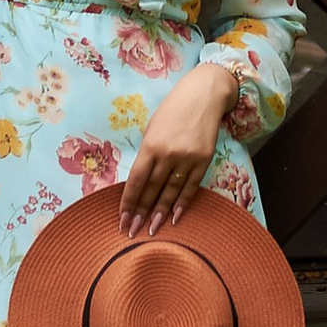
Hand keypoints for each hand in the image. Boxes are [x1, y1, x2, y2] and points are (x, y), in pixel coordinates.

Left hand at [118, 63, 235, 235]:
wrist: (204, 95)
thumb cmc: (173, 109)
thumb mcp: (153, 127)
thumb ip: (148, 153)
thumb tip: (141, 180)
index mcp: (151, 145)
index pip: (136, 180)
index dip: (128, 202)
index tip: (122, 218)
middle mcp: (168, 154)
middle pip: (152, 189)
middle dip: (141, 212)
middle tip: (132, 232)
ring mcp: (187, 158)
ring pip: (171, 192)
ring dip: (160, 212)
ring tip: (152, 230)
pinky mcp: (203, 160)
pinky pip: (191, 187)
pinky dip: (182, 203)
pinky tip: (175, 217)